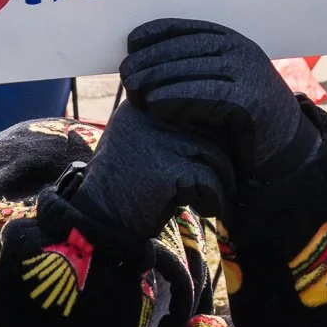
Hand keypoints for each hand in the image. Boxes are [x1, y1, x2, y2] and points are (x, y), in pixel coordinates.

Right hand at [75, 100, 234, 239]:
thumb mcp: (143, 144)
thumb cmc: (126, 185)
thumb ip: (173, 128)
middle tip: (229, 179)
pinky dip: (214, 198)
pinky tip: (205, 209)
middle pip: (209, 127)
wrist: (97, 222)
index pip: (196, 105)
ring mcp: (156, 140)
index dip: (216, 132)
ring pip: (214, 153)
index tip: (224, 154)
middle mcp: (149, 115)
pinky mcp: (165, 169)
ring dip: (223, 180)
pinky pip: (208, 180)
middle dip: (225, 156)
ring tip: (217, 197)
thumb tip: (225, 126)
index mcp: (144, 104)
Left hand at [122, 19, 318, 183]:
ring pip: (193, 70)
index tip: (132, 41)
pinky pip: (205, 95)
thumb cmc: (242, 117)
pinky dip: (176, 97)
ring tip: (132, 88)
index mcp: (234, 42)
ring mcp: (247, 74)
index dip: (159, 32)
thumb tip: (146, 63)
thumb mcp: (222, 83)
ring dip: (158, 78)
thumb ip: (194, 70)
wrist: (284, 146)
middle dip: (152, 58)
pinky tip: (154, 104)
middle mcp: (242, 52)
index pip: (190, 29)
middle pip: (187, 48)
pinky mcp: (249, 101)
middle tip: (125, 72)